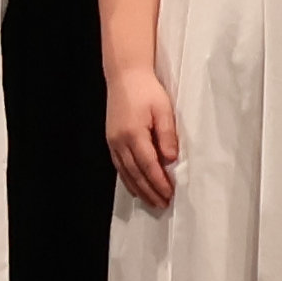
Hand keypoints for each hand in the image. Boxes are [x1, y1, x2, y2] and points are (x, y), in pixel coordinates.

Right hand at [106, 61, 181, 207]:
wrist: (125, 76)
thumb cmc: (147, 90)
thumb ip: (167, 135)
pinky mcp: (111, 139)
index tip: (169, 194)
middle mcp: (120, 141)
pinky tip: (135, 187)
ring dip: (139, 189)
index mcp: (134, 134)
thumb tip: (170, 159)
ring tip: (151, 202)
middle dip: (150, 191)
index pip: (149, 165)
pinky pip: (119, 166)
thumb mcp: (163, 110)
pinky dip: (127, 179)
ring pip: (126, 172)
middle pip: (136, 174)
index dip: (159, 182)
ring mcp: (113, 142)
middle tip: (162, 204)